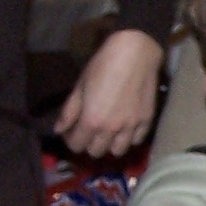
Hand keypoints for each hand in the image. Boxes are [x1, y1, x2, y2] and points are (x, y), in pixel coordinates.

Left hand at [53, 28, 162, 157]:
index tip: (71, 131)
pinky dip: (128, 138)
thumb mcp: (80, 86)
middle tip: (89, 130)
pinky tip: (125, 128)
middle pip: (96, 151)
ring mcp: (131, 127)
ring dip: (109, 145)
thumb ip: (69, 111)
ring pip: (117, 151)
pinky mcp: (146, 121)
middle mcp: (111, 129)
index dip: (71, 139)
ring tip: (108, 133)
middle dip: (88, 143)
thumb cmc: (102, 65)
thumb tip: (59, 130)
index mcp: (91, 120)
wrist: (135, 53)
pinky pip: (136, 141)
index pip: (76, 145)